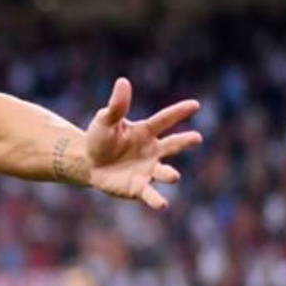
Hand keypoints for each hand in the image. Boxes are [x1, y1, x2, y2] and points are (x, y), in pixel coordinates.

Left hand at [85, 77, 201, 209]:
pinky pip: (150, 194)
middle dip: (184, 142)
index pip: (164, 119)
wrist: (88, 162)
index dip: (178, 112)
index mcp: (146, 131)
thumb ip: (116, 105)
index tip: (194, 105)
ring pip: (164, 172)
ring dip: (169, 174)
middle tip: (197, 138)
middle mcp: (152, 150)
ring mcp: (148, 170)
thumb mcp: (105, 120)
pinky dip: (156, 199)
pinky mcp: (139, 188)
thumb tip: (122, 81)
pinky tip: (162, 204)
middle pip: (172, 145)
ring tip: (173, 176)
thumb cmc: (100, 138)